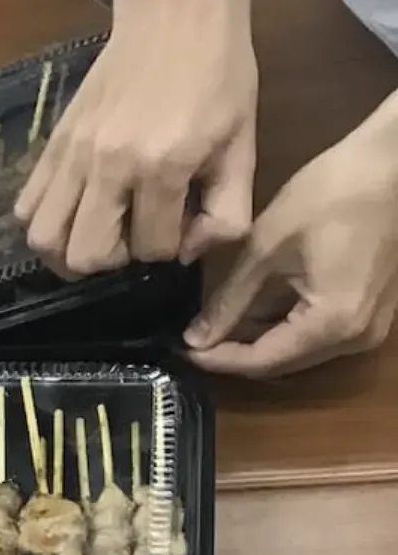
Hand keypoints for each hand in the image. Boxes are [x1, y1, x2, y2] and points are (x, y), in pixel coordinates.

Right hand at [14, 0, 257, 275]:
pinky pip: (25, 207)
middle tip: (131, 237)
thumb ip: (228, 211)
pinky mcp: (54, 145)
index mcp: (164, 165)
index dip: (170, 248)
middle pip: (86, 255)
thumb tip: (187, 252)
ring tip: (94, 234)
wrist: (176, 17)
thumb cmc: (218, 76)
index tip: (181, 221)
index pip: (152, 248)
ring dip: (68, 250)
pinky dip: (45, 222)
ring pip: (44, 240)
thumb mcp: (243, 143)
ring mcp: (74, 155)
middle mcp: (110, 166)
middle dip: (113, 260)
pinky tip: (72, 212)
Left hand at [186, 108, 397, 377]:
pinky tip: (254, 309)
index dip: (216, 359)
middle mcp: (355, 338)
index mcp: (331, 325)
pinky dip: (284, 325)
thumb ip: (229, 300)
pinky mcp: (373, 309)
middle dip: (235, 352)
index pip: (260, 363)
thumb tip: (195, 338)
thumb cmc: (336, 191)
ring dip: (257, 340)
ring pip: (299, 350)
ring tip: (217, 323)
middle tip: (194, 337)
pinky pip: (319, 332)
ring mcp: (369, 326)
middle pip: (281, 362)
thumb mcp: (268, 247)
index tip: (181, 350)